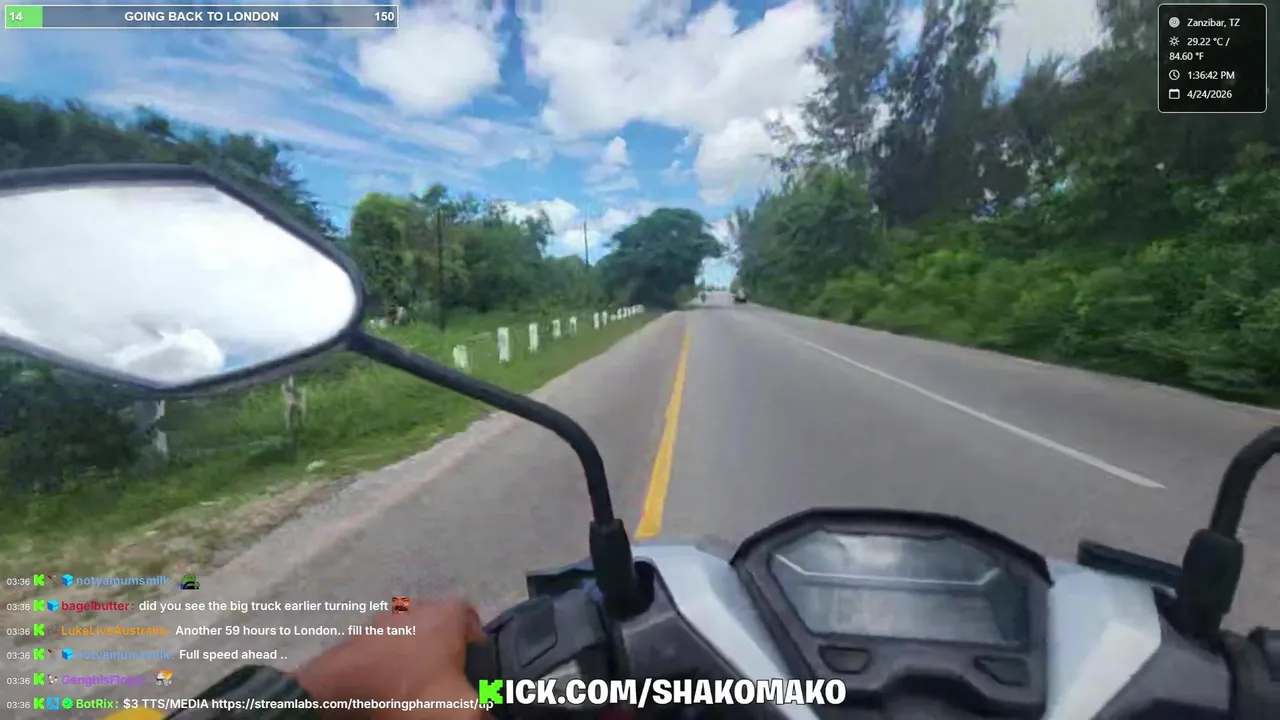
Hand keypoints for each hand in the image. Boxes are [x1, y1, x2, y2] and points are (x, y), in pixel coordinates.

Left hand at [293, 597, 487, 718]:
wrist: (339, 699)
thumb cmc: (411, 695)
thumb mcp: (462, 710)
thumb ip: (483, 707)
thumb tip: (486, 711)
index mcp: (447, 615)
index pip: (473, 620)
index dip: (477, 647)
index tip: (474, 672)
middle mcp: (415, 608)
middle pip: (440, 629)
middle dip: (444, 654)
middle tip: (445, 685)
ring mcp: (381, 622)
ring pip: (409, 639)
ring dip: (413, 660)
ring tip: (413, 691)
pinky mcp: (355, 639)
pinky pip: (382, 652)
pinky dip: (387, 668)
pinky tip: (387, 691)